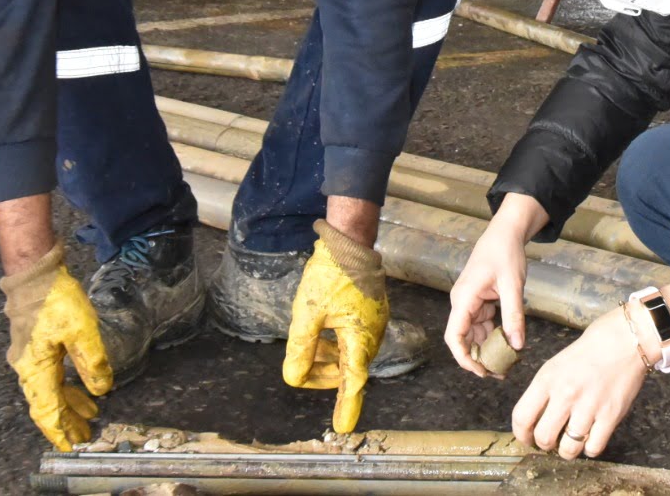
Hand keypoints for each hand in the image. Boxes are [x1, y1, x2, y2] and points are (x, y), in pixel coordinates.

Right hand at [0, 243, 112, 450]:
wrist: (35, 273)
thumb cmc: (55, 299)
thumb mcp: (82, 330)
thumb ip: (92, 362)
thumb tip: (102, 389)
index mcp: (36, 369)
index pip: (47, 410)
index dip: (60, 429)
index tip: (70, 445)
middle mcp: (27, 367)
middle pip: (48, 403)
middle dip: (67, 421)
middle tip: (85, 435)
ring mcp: (29, 357)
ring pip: (50, 389)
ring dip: (69, 404)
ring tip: (90, 415)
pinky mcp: (35, 346)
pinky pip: (51, 375)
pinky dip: (66, 386)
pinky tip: (82, 387)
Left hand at [282, 219, 389, 432]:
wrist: (350, 241)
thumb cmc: (330, 273)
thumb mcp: (307, 312)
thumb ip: (301, 348)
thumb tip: (294, 377)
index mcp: (360, 336)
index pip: (353, 380)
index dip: (347, 405)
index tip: (343, 427)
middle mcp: (372, 334)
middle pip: (350, 369)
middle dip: (325, 375)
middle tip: (301, 369)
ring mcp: (375, 323)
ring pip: (351, 354)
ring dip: (329, 359)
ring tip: (309, 349)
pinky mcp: (372, 313)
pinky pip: (355, 339)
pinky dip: (337, 344)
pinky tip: (322, 334)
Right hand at [445, 202, 538, 377]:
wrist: (505, 233)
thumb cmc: (505, 253)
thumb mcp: (513, 285)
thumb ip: (514, 315)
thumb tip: (517, 346)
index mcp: (464, 299)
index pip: (455, 336)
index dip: (464, 358)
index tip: (481, 372)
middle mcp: (462, 303)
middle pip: (463, 339)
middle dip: (478, 358)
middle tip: (499, 374)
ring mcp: (470, 303)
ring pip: (474, 334)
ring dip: (487, 350)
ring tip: (506, 365)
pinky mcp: (479, 302)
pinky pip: (482, 325)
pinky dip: (493, 337)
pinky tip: (507, 346)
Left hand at [512, 304, 648, 459]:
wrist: (624, 340)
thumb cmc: (589, 350)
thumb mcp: (556, 365)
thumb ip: (544, 392)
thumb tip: (535, 420)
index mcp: (547, 379)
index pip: (521, 417)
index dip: (522, 434)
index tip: (527, 438)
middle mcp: (565, 394)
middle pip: (543, 438)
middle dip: (544, 444)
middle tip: (551, 440)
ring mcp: (589, 406)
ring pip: (568, 449)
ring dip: (567, 450)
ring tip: (571, 441)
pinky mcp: (610, 415)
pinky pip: (593, 448)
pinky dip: (590, 449)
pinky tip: (590, 437)